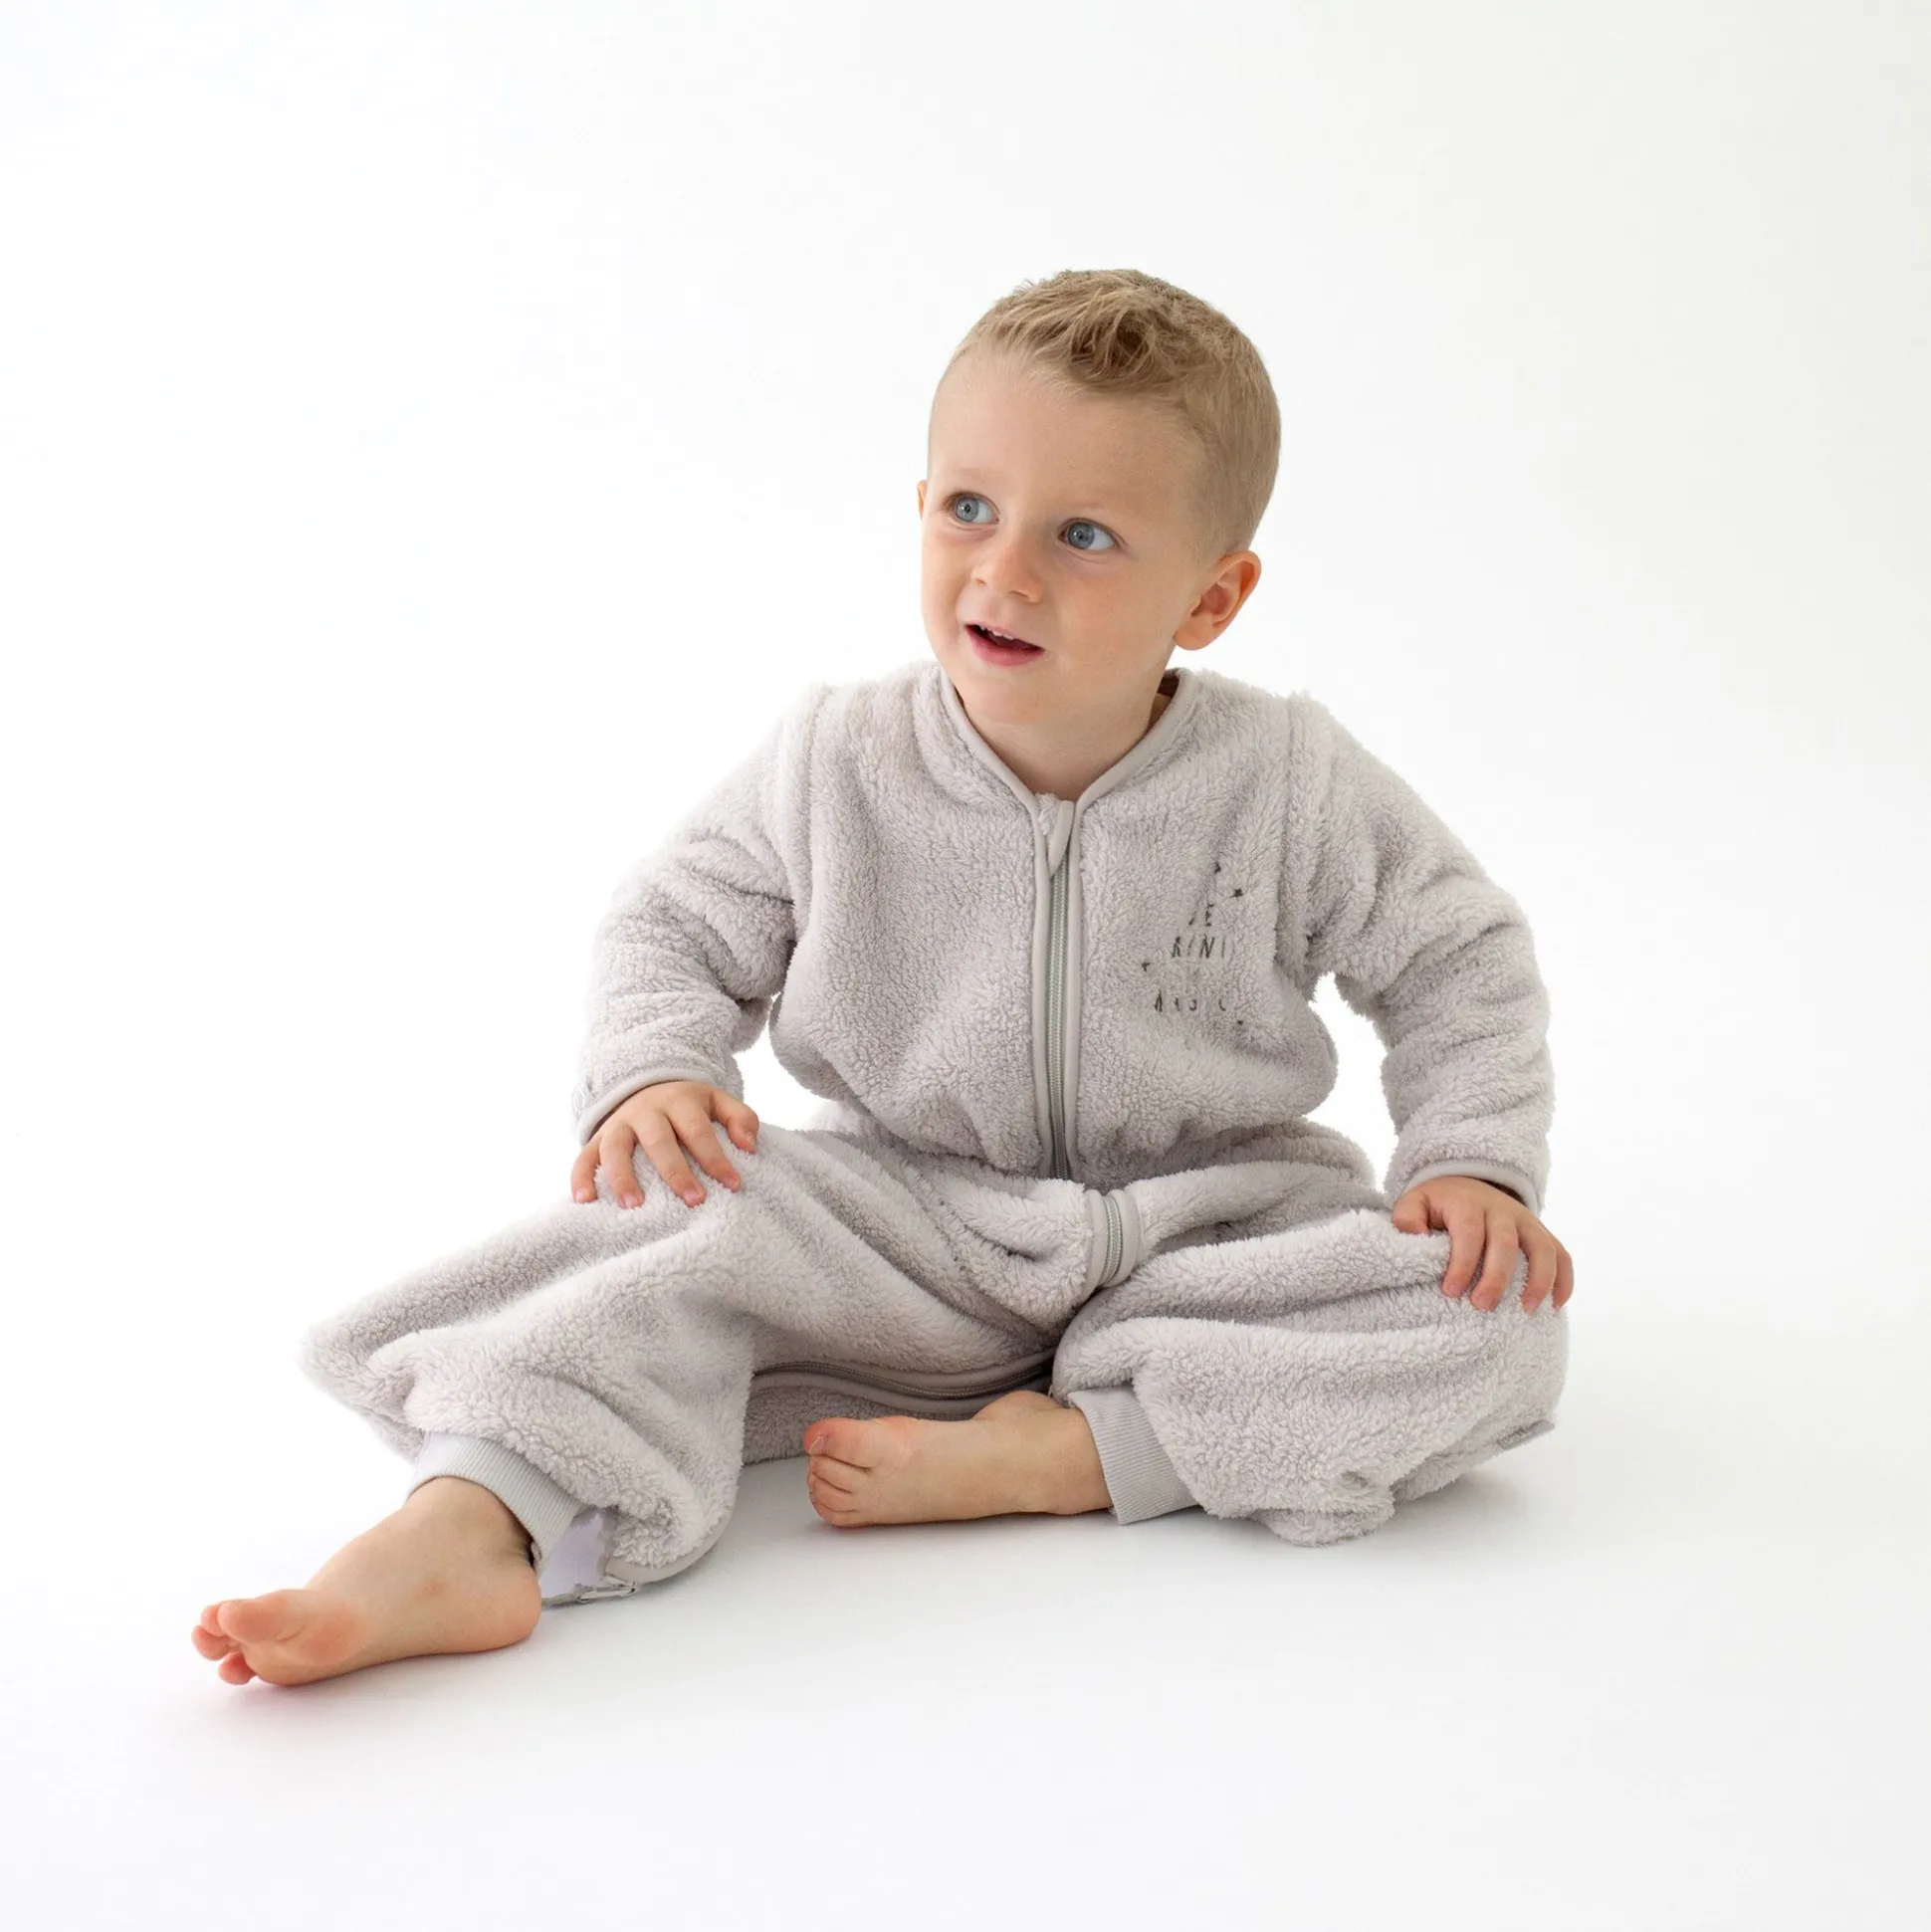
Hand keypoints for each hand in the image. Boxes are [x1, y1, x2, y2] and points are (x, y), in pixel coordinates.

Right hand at [569, 1081, 759, 1209]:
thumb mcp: (718, 1101)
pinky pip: (584, 1157)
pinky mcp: (597, 1138)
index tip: (734, 1185)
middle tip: (694, 1201)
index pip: (698, 1130)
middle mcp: (645, 1111)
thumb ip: (740, 1118)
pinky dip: (580, 1178)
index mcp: (679, 1101)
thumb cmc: (689, 1106)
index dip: (715, 1157)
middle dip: (676, 1171)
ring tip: (633, 1207)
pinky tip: (584, 1201)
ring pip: (615, 1148)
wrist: (646, 1084)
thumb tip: (749, 1146)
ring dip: (622, 1177)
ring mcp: (618, 1125)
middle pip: (658, 1140)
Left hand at [1390, 1175, 1572, 1313]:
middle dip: (1496, 1277)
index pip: (1469, 1233)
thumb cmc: (1439, 1204)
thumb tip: (1412, 1233)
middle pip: (1505, 1243)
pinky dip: (1563, 1280)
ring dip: (1538, 1279)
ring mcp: (1526, 1221)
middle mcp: (1502, 1210)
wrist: (1468, 1185)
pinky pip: (1561, 1254)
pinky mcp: (1542, 1234)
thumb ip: (1407, 1217)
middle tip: (1482, 1306)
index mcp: (1468, 1204)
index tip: (1450, 1291)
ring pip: (1542, 1247)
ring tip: (1527, 1310)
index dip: (1462, 1263)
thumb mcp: (1415, 1203)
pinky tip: (1554, 1306)